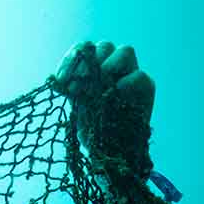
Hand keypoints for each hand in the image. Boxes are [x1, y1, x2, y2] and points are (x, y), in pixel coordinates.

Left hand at [52, 41, 154, 171]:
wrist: (110, 156)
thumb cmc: (92, 133)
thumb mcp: (76, 111)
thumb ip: (71, 92)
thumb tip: (57, 80)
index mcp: (94, 72)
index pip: (84, 50)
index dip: (72, 59)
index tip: (59, 80)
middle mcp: (113, 69)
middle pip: (104, 47)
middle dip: (88, 63)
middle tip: (76, 87)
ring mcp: (131, 76)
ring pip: (125, 51)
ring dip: (108, 64)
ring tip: (96, 86)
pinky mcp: (146, 88)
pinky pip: (138, 76)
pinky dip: (125, 82)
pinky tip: (113, 95)